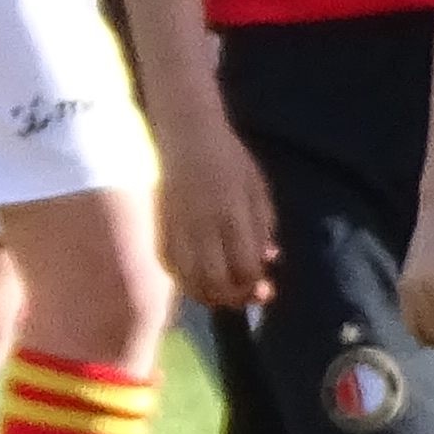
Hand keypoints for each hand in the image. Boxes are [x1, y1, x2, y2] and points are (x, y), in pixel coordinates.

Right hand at [155, 114, 276, 313]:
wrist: (188, 136)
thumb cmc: (231, 160)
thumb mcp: (258, 189)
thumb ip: (265, 226)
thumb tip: (270, 258)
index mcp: (233, 215)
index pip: (244, 267)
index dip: (254, 283)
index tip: (263, 284)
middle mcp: (204, 227)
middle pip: (216, 281)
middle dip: (234, 296)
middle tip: (244, 295)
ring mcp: (180, 229)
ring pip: (190, 279)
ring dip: (209, 294)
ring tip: (223, 293)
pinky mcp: (163, 227)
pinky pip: (171, 266)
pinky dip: (185, 280)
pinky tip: (198, 279)